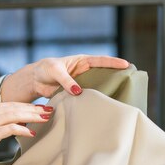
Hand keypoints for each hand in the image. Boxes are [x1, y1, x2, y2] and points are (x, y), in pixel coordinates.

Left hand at [0, 55, 129, 101]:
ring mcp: (81, 82)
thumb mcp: (55, 71)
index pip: (100, 60)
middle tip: (129, 79)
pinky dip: (94, 99)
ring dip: (106, 89)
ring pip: (97, 85)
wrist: (35, 80)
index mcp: (81, 61)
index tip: (125, 64)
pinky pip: (88, 95)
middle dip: (116, 75)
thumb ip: (66, 81)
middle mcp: (84, 71)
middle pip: (103, 72)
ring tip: (120, 93)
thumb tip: (78, 91)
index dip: (113, 62)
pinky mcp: (76, 93)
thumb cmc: (45, 70)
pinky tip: (101, 104)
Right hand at [0, 102, 52, 164]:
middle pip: (16, 107)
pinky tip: (32, 132)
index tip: (40, 108)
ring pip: (15, 114)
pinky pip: (11, 128)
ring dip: (33, 116)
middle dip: (34, 108)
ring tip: (46, 118)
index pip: (11, 104)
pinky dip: (23, 129)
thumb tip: (15, 125)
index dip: (27, 106)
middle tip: (49, 110)